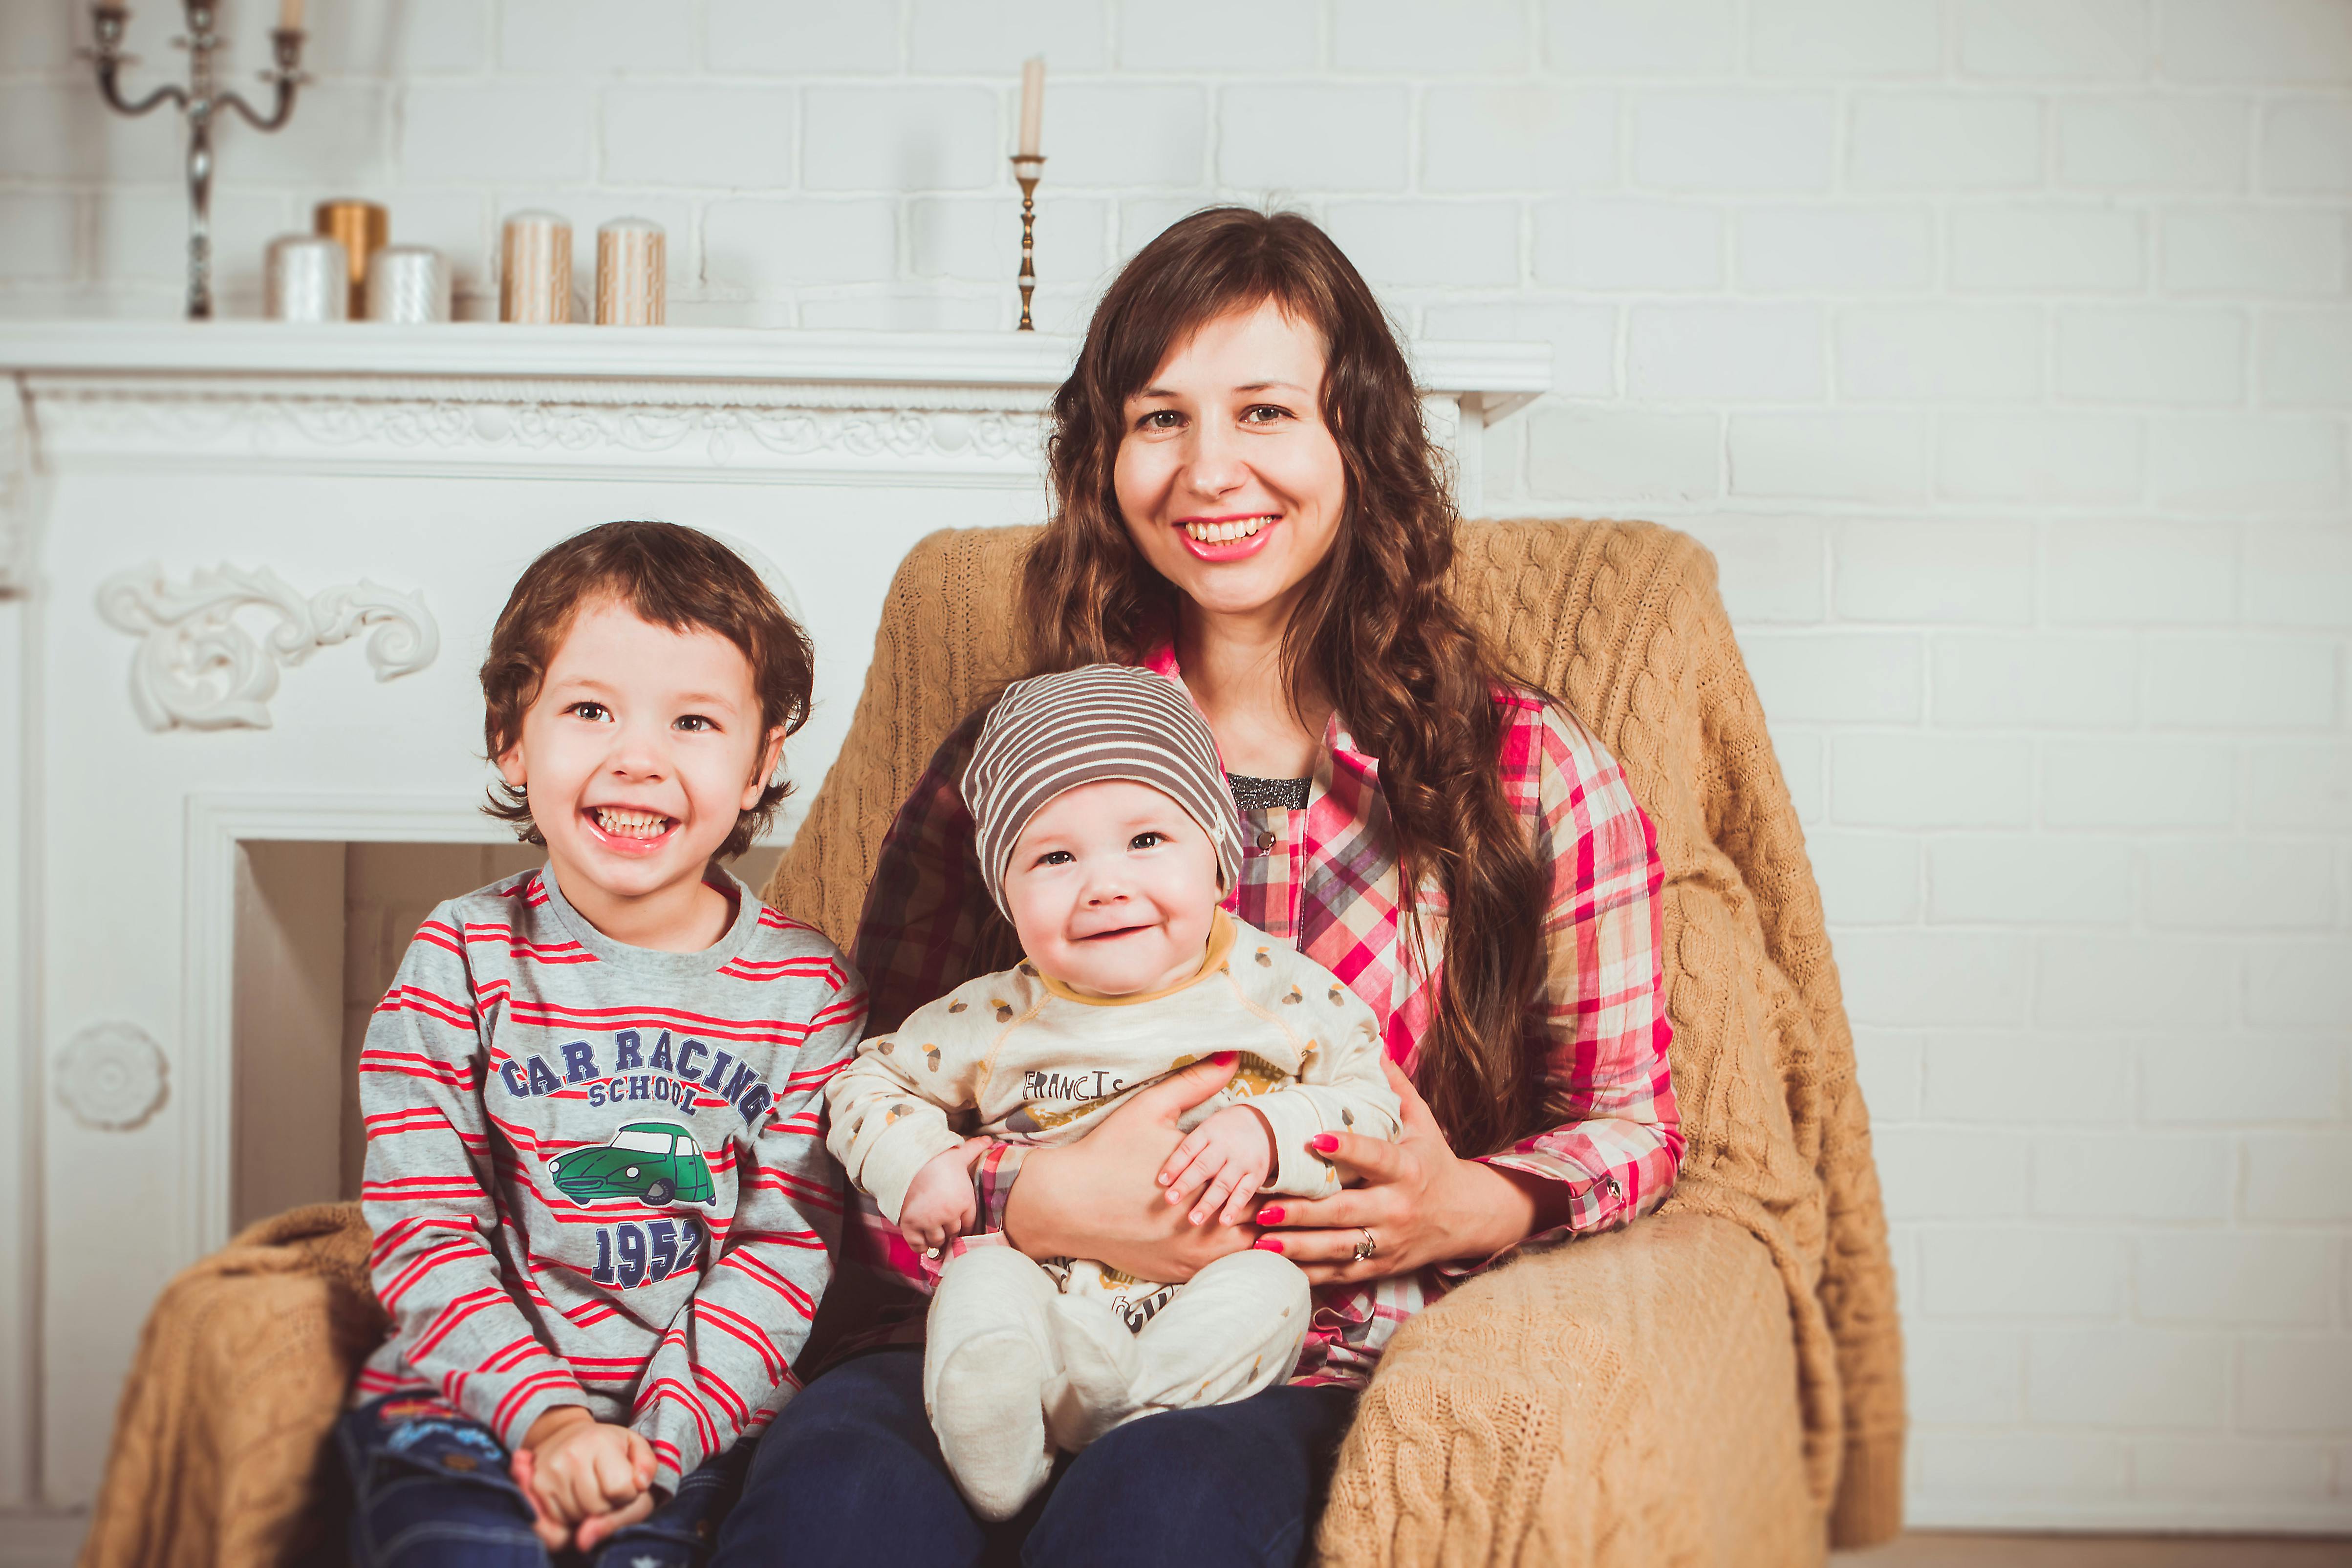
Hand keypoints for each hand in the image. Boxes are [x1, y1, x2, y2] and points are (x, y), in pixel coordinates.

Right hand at [517, 1408, 654, 1537]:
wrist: (568, 1435)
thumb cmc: (609, 1446)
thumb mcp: (636, 1449)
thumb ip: (646, 1470)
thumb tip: (639, 1488)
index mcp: (600, 1442)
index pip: (621, 1490)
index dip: (627, 1494)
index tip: (625, 1482)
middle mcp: (571, 1455)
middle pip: (597, 1508)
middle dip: (607, 1505)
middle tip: (605, 1486)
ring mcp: (550, 1471)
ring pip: (577, 1518)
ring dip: (588, 1514)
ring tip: (590, 1490)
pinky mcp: (536, 1486)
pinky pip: (557, 1522)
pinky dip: (569, 1517)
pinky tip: (575, 1498)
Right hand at [899, 1137, 986, 1252]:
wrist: (905, 1160)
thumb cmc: (935, 1158)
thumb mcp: (958, 1154)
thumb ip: (974, 1150)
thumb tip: (989, 1140)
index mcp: (964, 1201)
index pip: (969, 1224)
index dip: (964, 1225)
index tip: (959, 1225)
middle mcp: (949, 1214)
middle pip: (953, 1233)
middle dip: (949, 1231)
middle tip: (943, 1227)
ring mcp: (929, 1221)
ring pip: (937, 1241)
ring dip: (936, 1238)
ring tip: (932, 1232)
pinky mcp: (910, 1225)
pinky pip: (918, 1245)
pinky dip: (920, 1246)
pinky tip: (921, 1240)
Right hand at [1003, 1052, 1257, 1283]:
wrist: (1066, 1202)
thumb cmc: (1108, 1151)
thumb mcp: (1150, 1108)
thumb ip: (1195, 1083)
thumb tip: (1231, 1056)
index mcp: (1207, 1182)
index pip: (1263, 1187)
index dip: (1275, 1178)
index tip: (1279, 1169)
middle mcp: (1204, 1225)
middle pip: (1260, 1223)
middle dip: (1270, 1209)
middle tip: (1280, 1196)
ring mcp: (1189, 1254)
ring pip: (1242, 1254)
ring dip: (1252, 1237)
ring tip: (1259, 1220)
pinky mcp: (1172, 1272)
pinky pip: (1216, 1272)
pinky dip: (1226, 1258)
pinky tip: (1228, 1244)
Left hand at [1157, 1104, 1275, 1225]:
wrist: (1268, 1123)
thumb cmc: (1226, 1129)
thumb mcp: (1207, 1127)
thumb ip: (1188, 1147)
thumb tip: (1161, 1174)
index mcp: (1209, 1132)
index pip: (1188, 1148)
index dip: (1174, 1164)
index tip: (1161, 1181)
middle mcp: (1225, 1147)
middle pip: (1204, 1166)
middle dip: (1186, 1184)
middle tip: (1170, 1200)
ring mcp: (1241, 1162)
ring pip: (1223, 1184)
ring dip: (1208, 1203)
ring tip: (1193, 1220)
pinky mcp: (1256, 1175)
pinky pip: (1245, 1193)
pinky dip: (1234, 1208)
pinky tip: (1223, 1222)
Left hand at [1252, 1057, 1558, 1285]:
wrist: (1467, 1217)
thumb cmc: (1435, 1164)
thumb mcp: (1423, 1124)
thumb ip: (1396, 1091)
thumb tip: (1375, 1048)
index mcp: (1407, 1170)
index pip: (1375, 1157)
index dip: (1346, 1149)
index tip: (1313, 1139)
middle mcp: (1398, 1208)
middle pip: (1346, 1212)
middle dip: (1303, 1213)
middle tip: (1264, 1207)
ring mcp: (1389, 1242)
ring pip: (1339, 1249)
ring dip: (1298, 1247)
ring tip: (1260, 1241)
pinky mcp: (1382, 1267)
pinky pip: (1342, 1274)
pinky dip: (1310, 1272)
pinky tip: (1277, 1265)